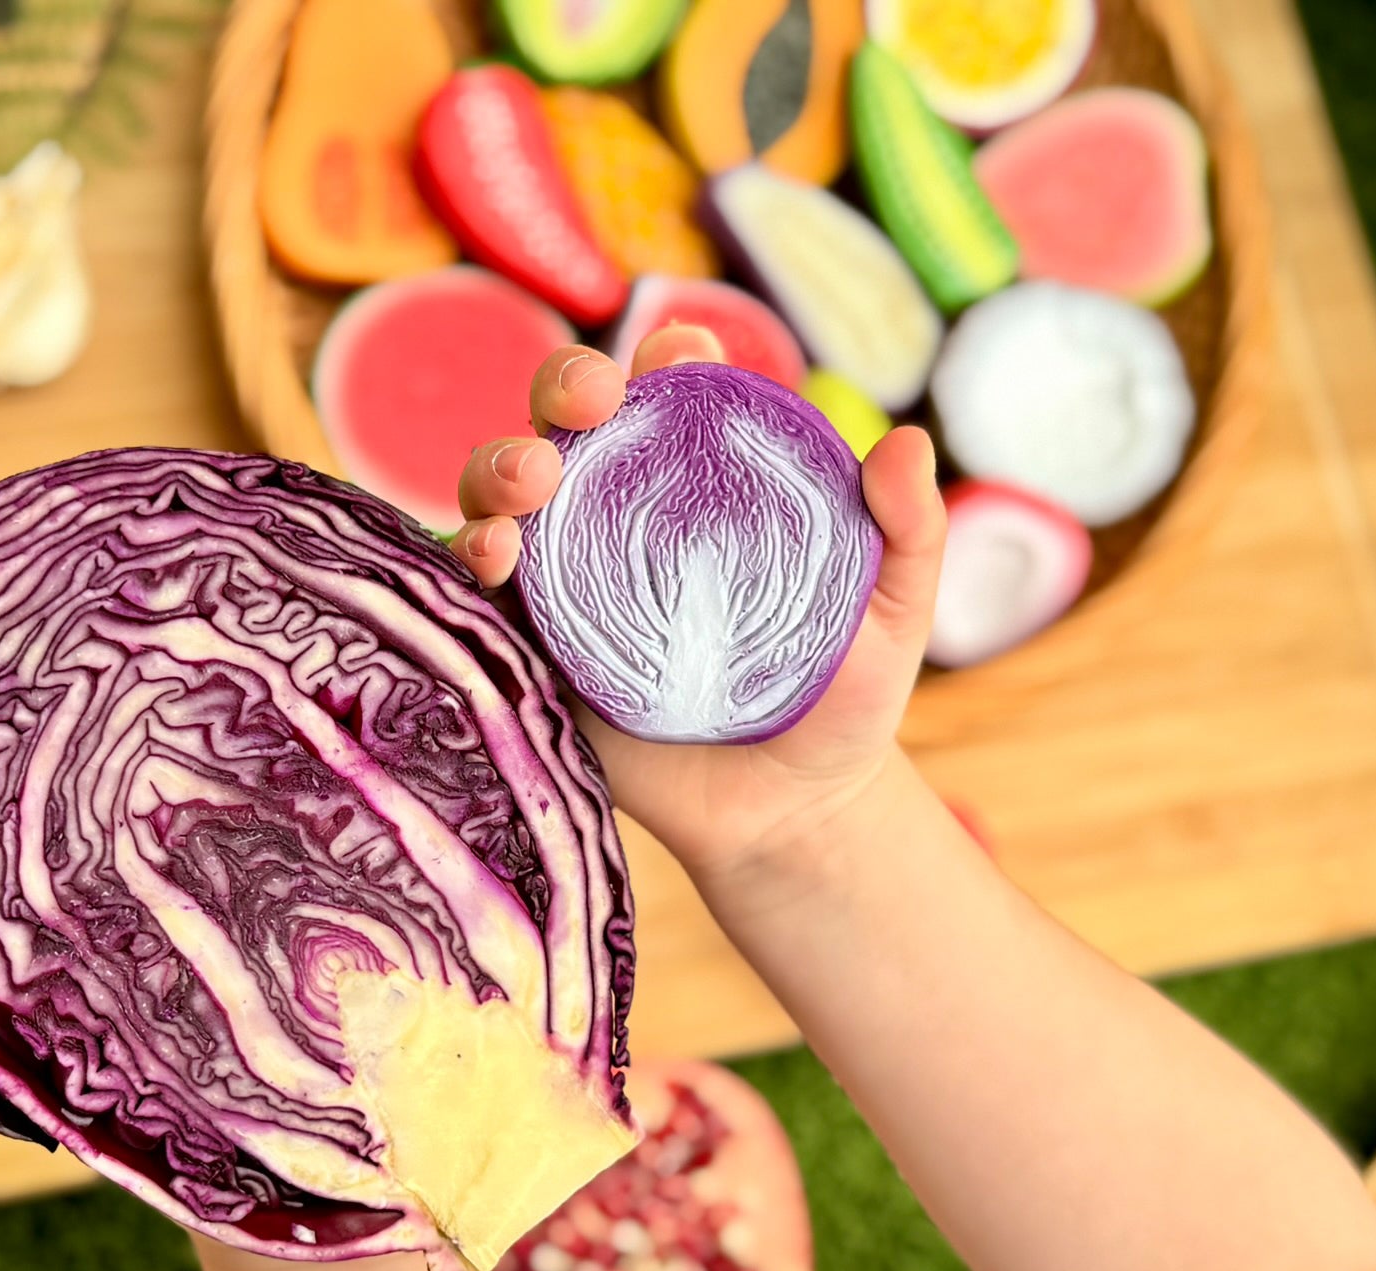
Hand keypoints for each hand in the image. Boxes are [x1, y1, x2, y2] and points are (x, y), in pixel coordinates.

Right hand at [450, 325, 948, 888]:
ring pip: (502, 494)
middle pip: (566, 425)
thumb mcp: (893, 618)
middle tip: (588, 405)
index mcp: (698, 488)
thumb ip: (908, 534)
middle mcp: (618, 520)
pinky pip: (472, 593)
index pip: (668, 396)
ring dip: (498, 467)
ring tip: (527, 486)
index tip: (681, 349)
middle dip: (561, 388)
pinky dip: (466, 557)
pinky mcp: (526, 649)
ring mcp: (563, 583)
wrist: (785, 817)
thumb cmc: (838, 705)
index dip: (664, 355)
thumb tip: (909, 444)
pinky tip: (489, 554)